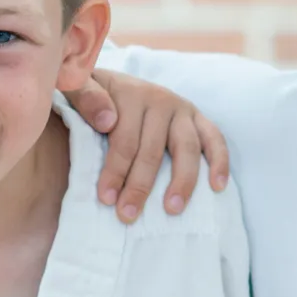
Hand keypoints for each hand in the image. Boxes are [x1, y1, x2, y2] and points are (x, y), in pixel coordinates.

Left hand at [71, 68, 230, 222]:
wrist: (110, 81)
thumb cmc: (91, 96)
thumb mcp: (77, 86)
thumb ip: (84, 97)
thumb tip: (108, 121)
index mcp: (130, 93)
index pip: (123, 139)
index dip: (115, 170)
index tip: (106, 199)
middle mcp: (159, 99)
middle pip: (152, 149)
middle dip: (139, 185)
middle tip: (128, 215)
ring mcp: (181, 108)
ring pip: (185, 148)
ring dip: (180, 181)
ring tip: (171, 210)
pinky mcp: (197, 117)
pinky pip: (214, 139)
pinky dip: (220, 162)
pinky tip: (217, 187)